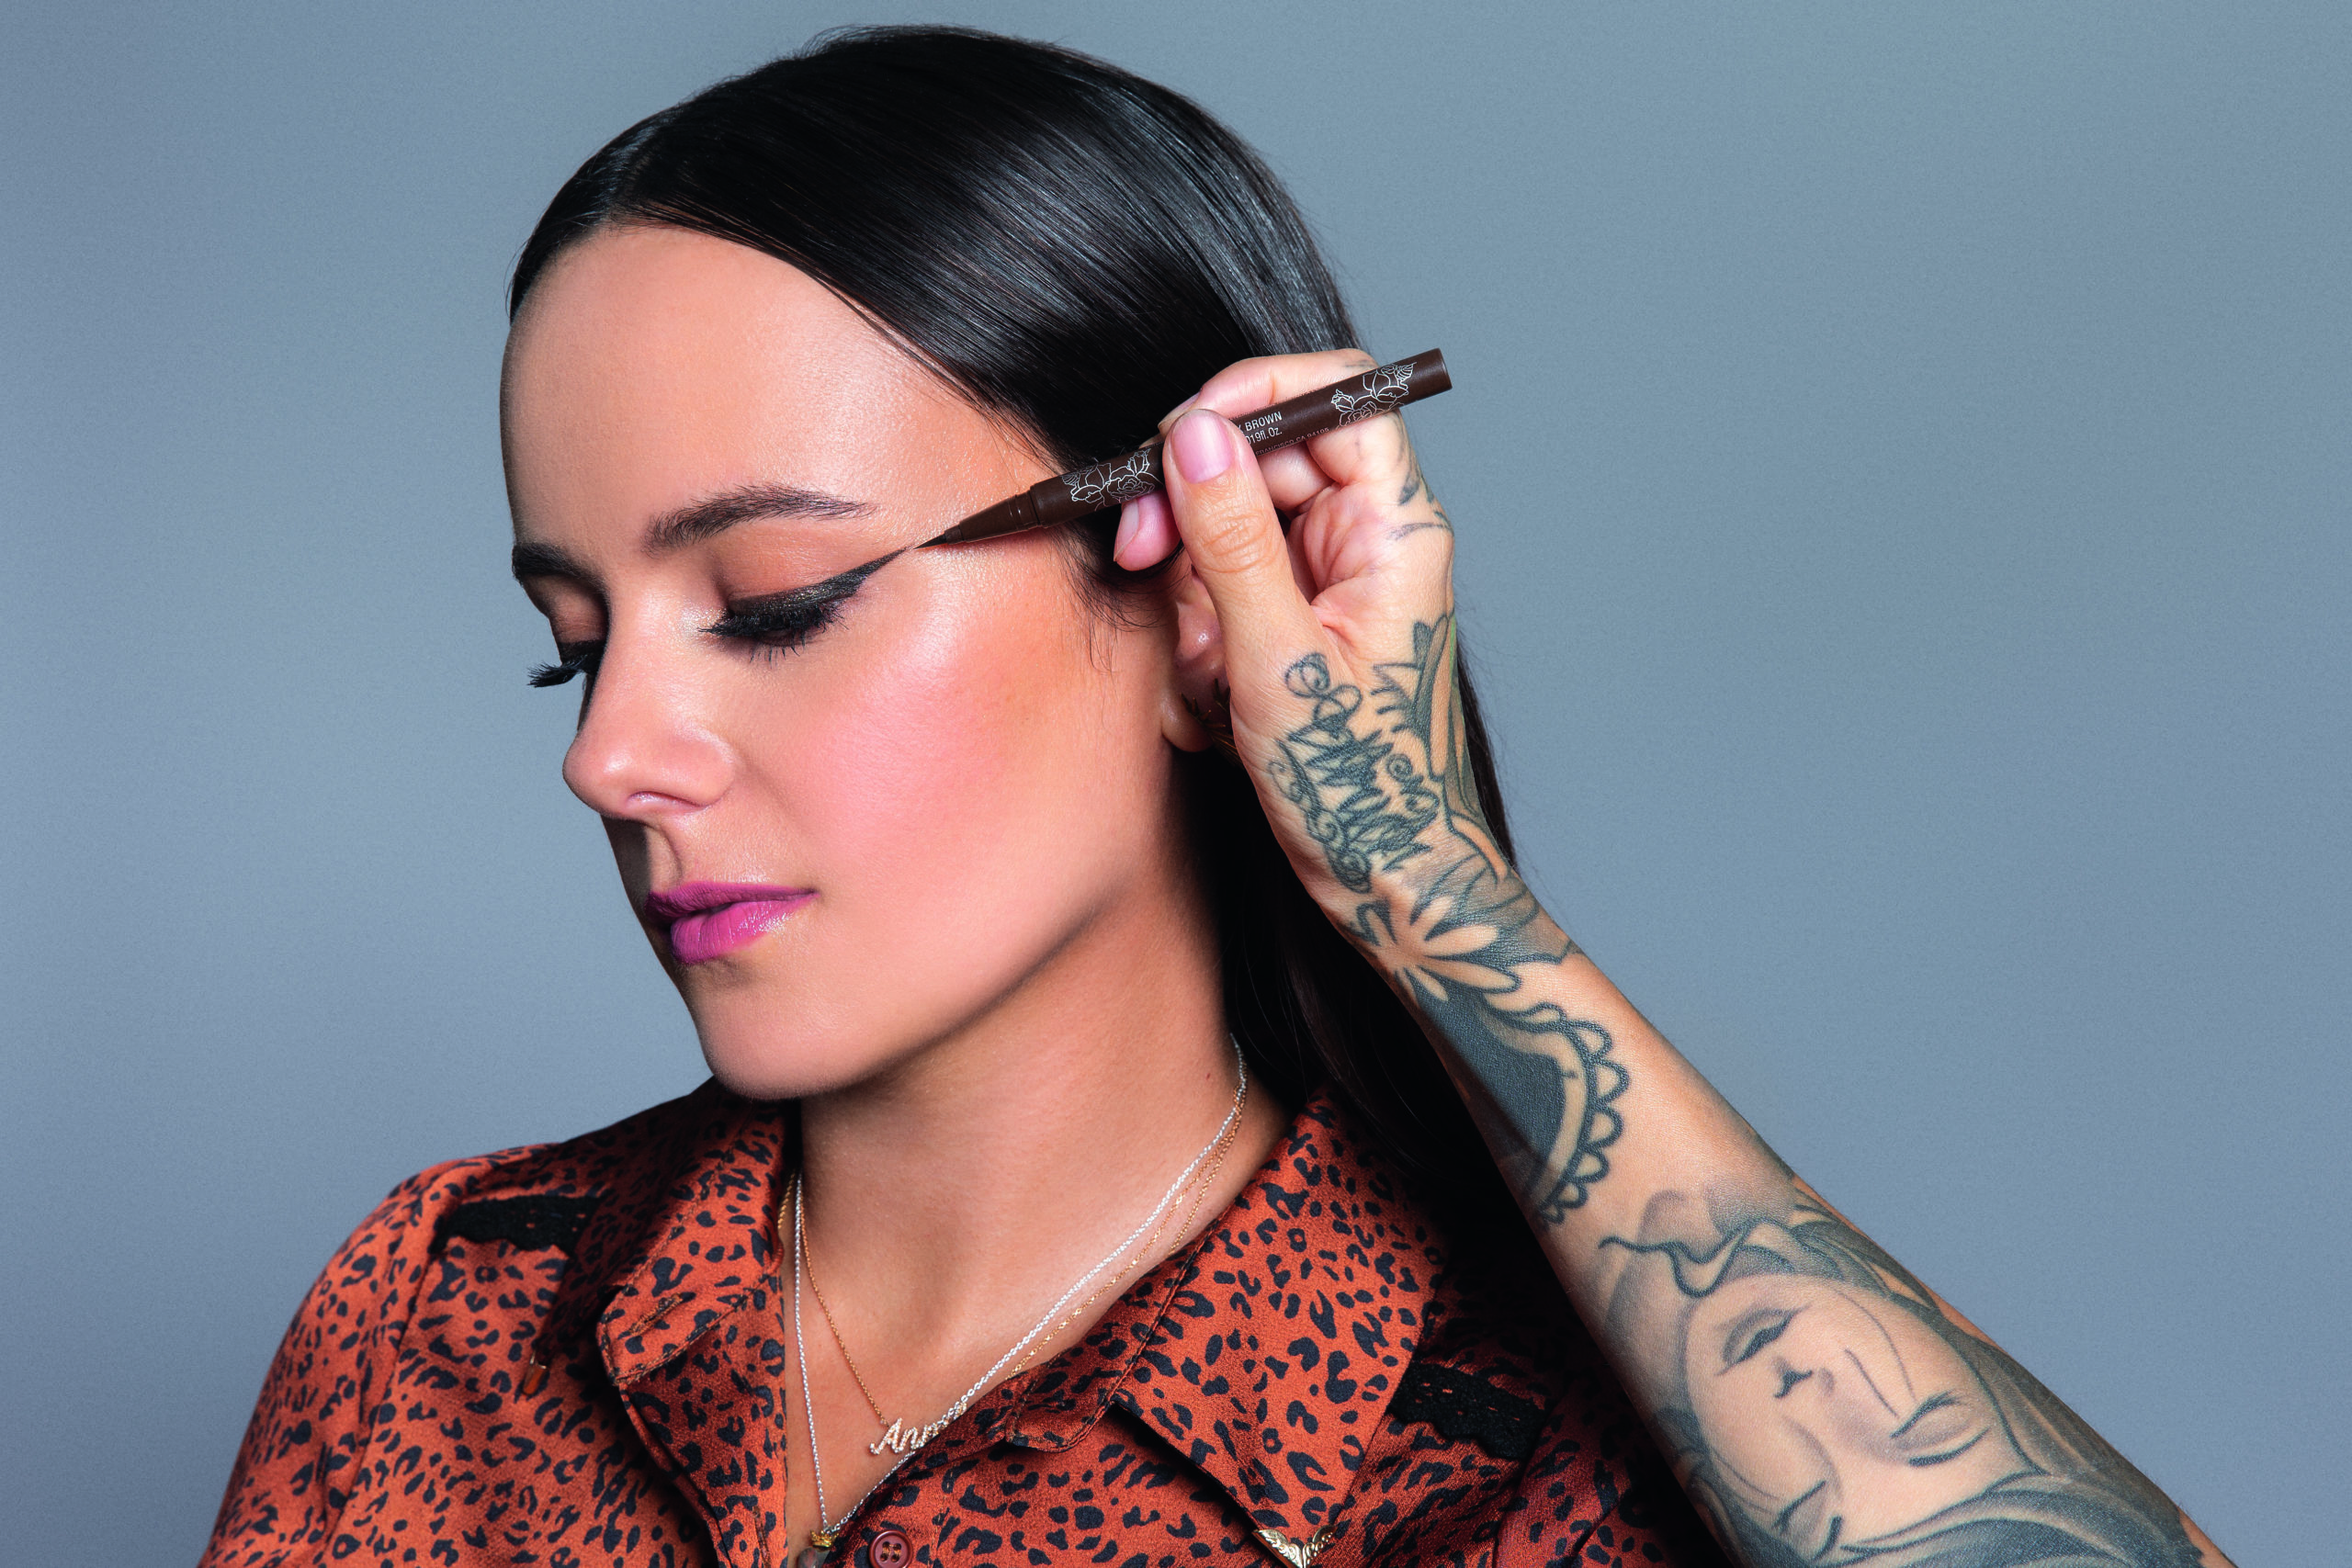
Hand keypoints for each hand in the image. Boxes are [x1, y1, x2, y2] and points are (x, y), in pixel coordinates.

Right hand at [1119, 350, 1506, 920]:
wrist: (1389, 881)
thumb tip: (1197, 435)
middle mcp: (1368, 542)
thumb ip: (1233, 541)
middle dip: (1191, 516)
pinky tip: (1213, 705)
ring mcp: (1329, 583)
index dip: (1256, 395)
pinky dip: (1198, 643)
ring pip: (1226, 534)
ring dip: (1190, 601)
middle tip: (1140, 556)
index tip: (1182, 431)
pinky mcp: (1295, 623)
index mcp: (1396, 531)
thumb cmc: (1365, 790)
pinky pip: (1221, 594)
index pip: (1338, 399)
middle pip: (1261, 463)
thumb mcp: (1279, 660)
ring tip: (1207, 679)